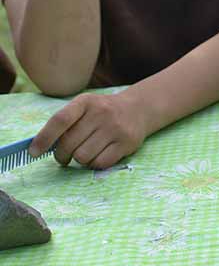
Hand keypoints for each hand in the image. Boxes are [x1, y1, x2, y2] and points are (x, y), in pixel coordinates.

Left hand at [29, 90, 147, 168]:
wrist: (137, 109)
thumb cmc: (101, 111)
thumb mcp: (84, 107)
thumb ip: (64, 123)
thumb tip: (38, 147)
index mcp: (86, 102)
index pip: (60, 120)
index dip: (44, 138)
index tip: (34, 152)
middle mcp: (102, 113)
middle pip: (69, 143)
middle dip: (61, 155)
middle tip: (63, 157)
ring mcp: (116, 128)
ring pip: (83, 156)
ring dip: (79, 160)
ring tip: (84, 153)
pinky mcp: (127, 143)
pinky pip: (100, 163)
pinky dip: (93, 164)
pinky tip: (97, 156)